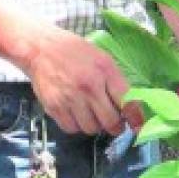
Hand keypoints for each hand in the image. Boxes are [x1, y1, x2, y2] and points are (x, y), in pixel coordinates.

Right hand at [22, 25, 143, 135]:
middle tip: (114, 122)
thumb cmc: (75, 52)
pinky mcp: (54, 107)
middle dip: (115, 126)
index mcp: (104, 71)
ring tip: (92, 114)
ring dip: (95, 125)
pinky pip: (71, 128)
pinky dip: (76, 125)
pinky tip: (76, 114)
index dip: (135, 118)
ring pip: (91, 129)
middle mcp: (89, 87)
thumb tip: (130, 107)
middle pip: (110, 122)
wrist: (41, 48)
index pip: (126, 102)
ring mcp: (70, 99)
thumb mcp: (102, 59)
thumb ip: (116, 82)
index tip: (137, 126)